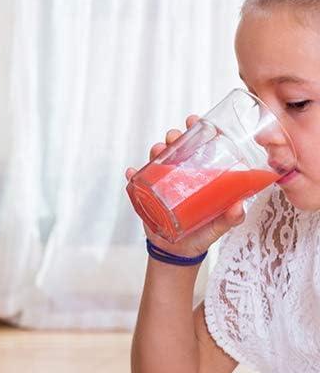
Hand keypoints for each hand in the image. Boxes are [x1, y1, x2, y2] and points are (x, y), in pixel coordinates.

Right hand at [126, 118, 246, 257]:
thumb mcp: (220, 226)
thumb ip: (231, 218)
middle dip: (173, 137)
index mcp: (201, 175)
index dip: (197, 130)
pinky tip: (132, 172)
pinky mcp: (147, 197)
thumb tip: (239, 206)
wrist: (179, 252)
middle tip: (173, 136)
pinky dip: (133, 176)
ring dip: (155, 152)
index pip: (199, 147)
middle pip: (176, 149)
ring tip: (156, 150)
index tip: (195, 120)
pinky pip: (137, 183)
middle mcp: (181, 175)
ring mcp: (162, 185)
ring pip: (156, 161)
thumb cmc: (202, 234)